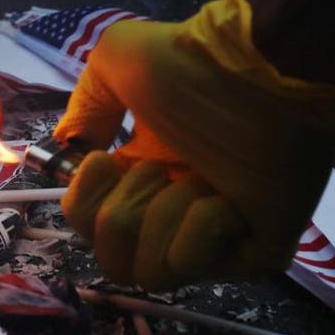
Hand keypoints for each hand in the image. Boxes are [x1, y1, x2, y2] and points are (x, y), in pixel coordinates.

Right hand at [54, 0, 334, 289]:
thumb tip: (72, 149)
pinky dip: (202, 227)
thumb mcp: (116, 62)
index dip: (85, 198)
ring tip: (199, 181)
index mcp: (140, 176)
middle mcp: (172, 213)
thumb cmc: (193, 64)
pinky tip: (229, 198)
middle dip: (126, 209)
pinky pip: (197, 266)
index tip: (106, 159)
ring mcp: (215, 240)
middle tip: (161, 168)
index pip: (86, 223)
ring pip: (151, 273)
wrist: (263, 68)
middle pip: (112, 259)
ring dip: (165, 216)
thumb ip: (84, 107)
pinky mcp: (255, 255)